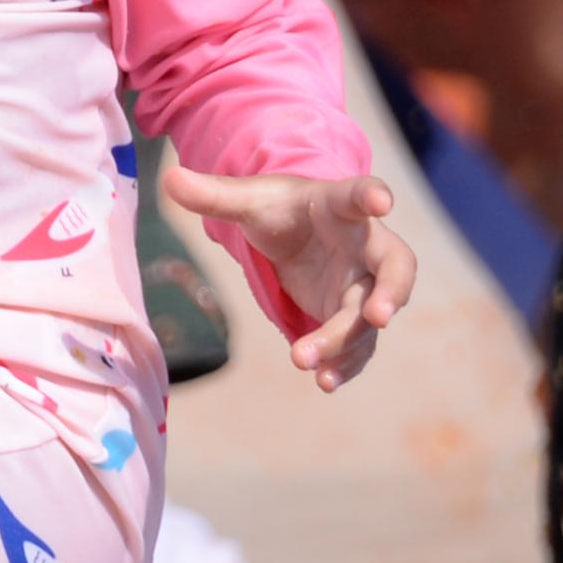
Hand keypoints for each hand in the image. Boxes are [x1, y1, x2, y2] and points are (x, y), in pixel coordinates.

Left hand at [161, 166, 414, 390]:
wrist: (299, 232)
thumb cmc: (281, 210)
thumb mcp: (247, 200)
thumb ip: (214, 195)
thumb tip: (168, 179)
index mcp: (339, 205)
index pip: (360, 195)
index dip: (373, 196)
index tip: (382, 201)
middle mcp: (364, 246)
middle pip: (395, 267)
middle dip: (391, 291)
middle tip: (378, 315)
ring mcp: (363, 284)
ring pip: (368, 317)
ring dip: (346, 342)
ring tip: (308, 363)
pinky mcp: (352, 316)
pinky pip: (358, 344)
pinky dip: (346, 364)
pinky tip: (324, 382)